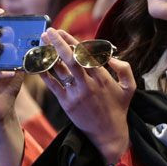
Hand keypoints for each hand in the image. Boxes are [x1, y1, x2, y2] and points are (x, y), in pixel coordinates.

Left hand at [40, 28, 135, 163]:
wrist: (108, 133)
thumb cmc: (118, 109)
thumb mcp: (130, 88)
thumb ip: (125, 69)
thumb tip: (113, 57)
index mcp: (103, 77)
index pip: (86, 55)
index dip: (73, 42)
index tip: (63, 32)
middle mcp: (88, 84)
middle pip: (71, 59)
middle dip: (58, 43)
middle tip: (49, 32)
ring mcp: (76, 94)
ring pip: (60, 70)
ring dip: (49, 55)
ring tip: (41, 43)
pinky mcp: (67, 103)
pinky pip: (53, 85)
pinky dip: (44, 74)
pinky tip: (37, 64)